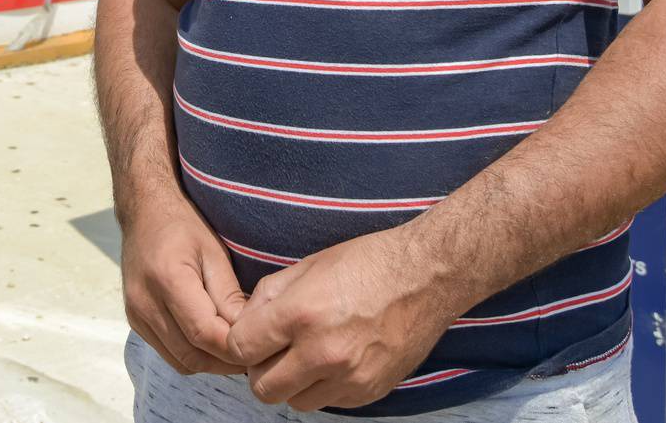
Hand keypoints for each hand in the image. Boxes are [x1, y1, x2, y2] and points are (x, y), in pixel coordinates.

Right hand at [120, 195, 249, 375]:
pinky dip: (193, 356)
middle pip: (191, 354)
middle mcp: (145, 302)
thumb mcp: (215, 252)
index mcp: (167, 279)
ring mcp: (136, 315)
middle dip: (225, 361)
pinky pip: (168, 354)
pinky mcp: (135, 321)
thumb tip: (248, 333)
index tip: (259, 347)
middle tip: (254, 355)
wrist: (144, 213)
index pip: (204, 333)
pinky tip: (212, 343)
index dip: (233, 348)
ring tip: (235, 350)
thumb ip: (229, 295)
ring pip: (180, 361)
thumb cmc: (183, 227)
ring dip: (210, 363)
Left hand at [225, 227, 456, 411]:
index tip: (250, 335)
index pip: (240, 350)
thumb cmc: (368, 263)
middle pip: (263, 388)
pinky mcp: (368, 392)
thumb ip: (269, 296)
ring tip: (306, 354)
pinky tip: (333, 359)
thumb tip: (245, 321)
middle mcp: (323, 352)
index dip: (239, 342)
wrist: (426, 277)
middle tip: (273, 350)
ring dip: (292, 383)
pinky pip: (328, 403)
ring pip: (294, 402)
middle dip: (260, 370)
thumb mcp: (308, 265)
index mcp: (301, 315)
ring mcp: (348, 378)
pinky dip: (322, 387)